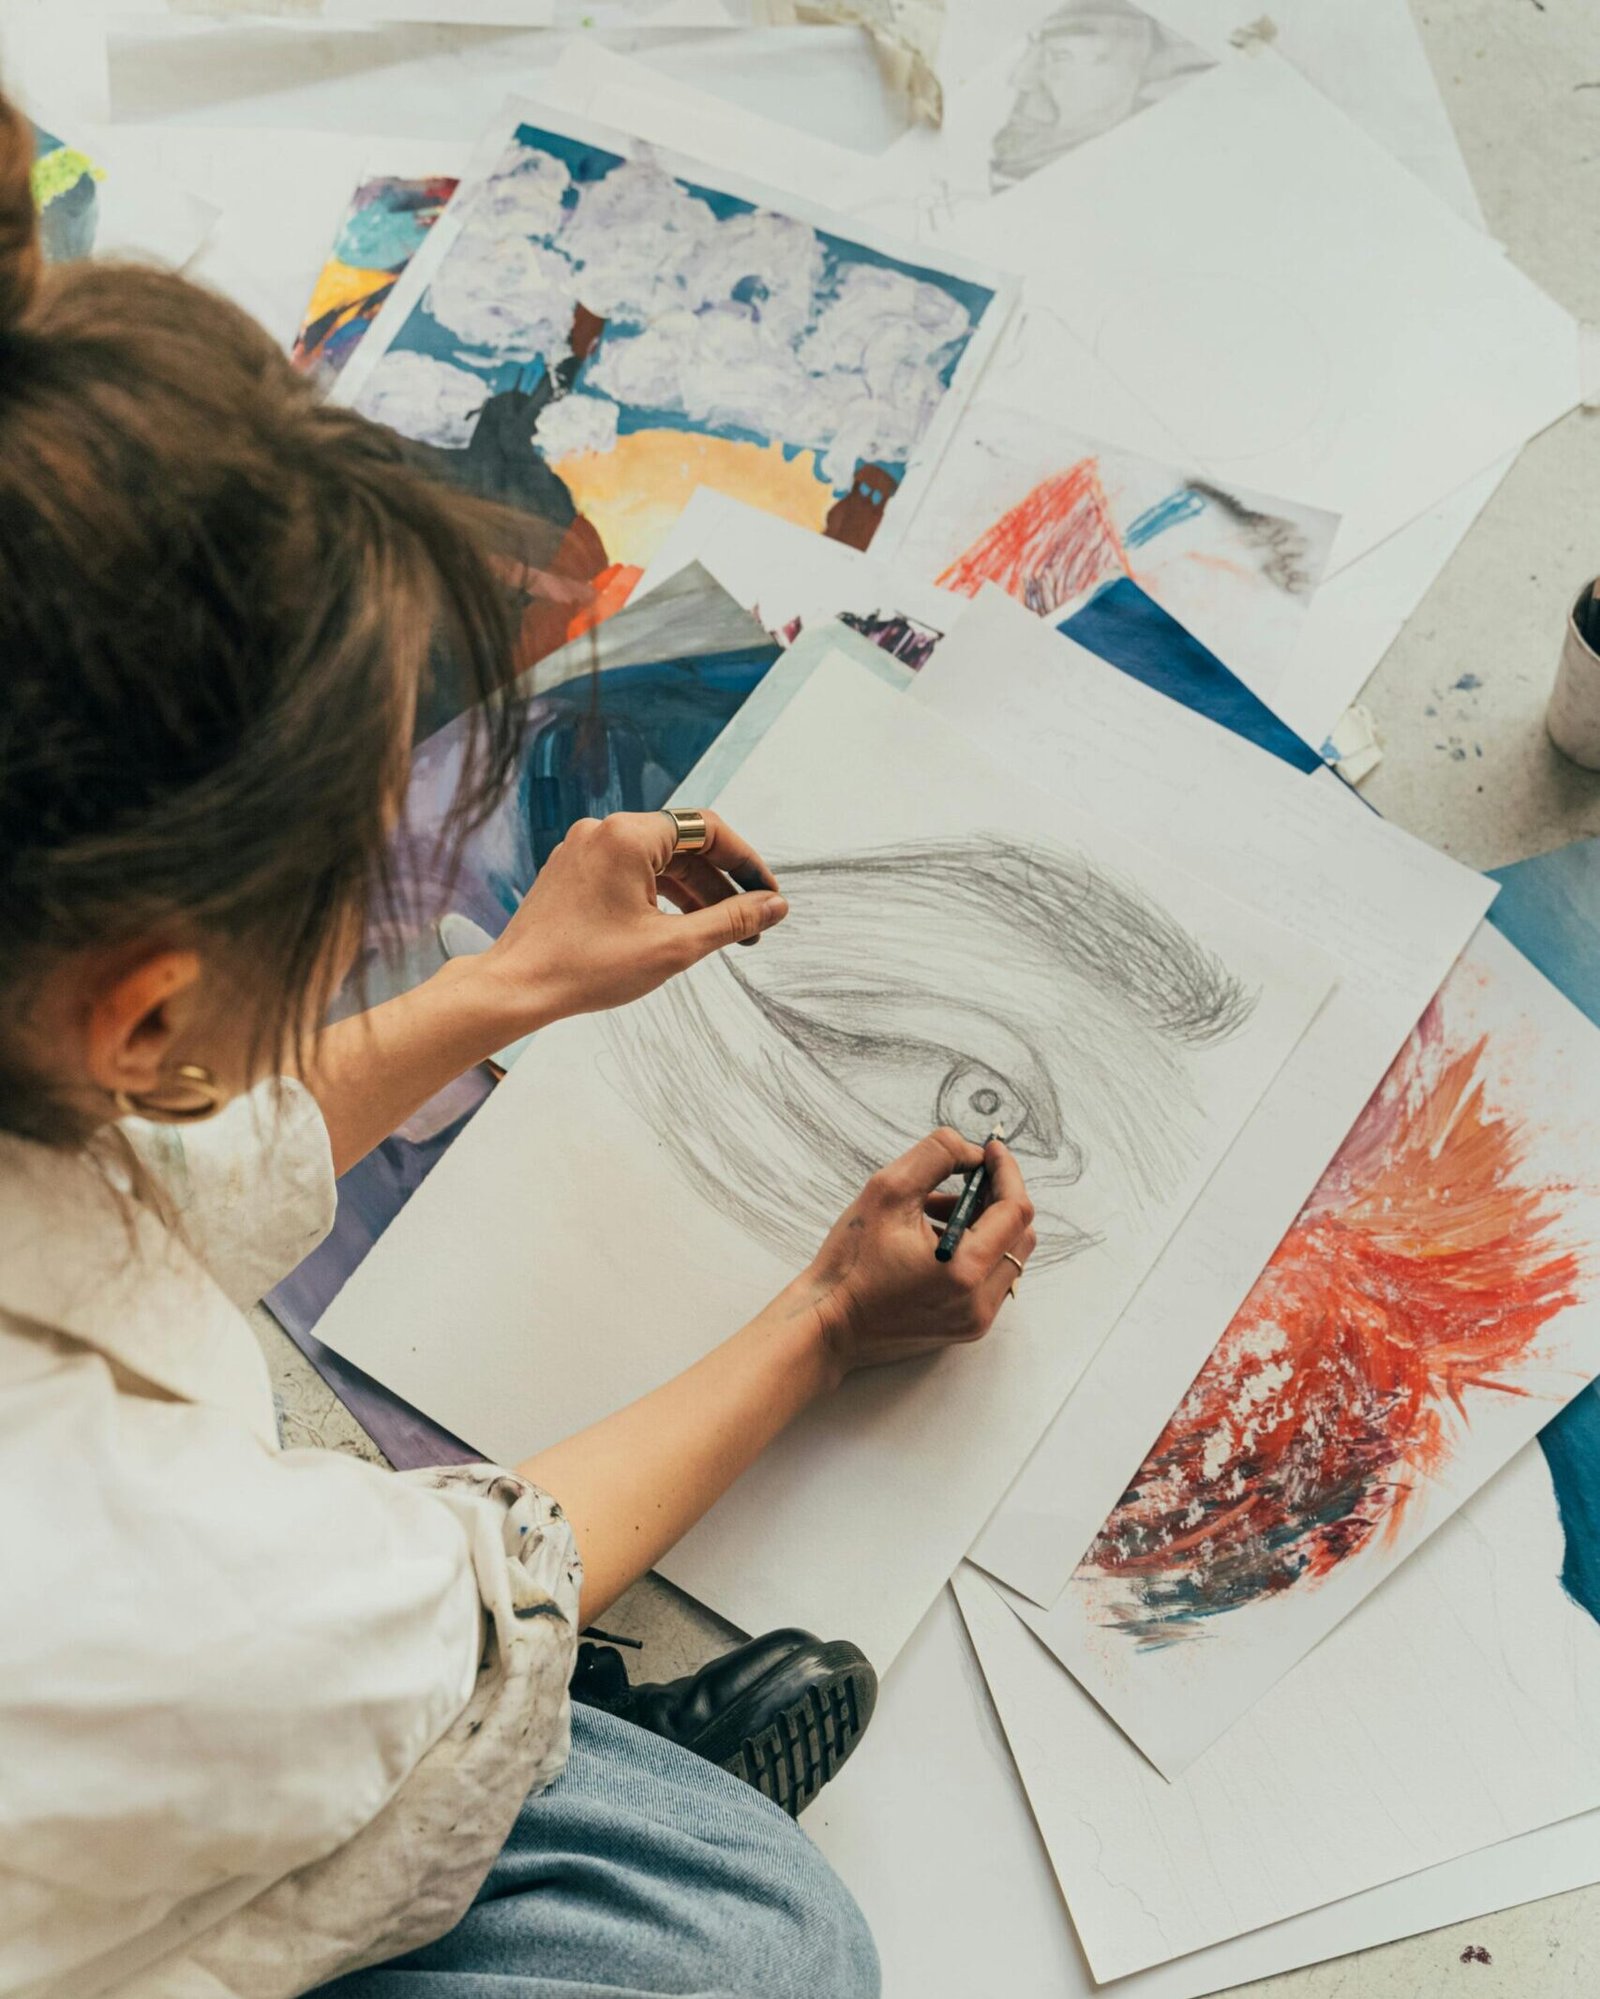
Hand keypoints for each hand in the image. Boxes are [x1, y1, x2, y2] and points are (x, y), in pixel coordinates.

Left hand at [476, 810, 786, 1031]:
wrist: (516, 987)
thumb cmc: (587, 968)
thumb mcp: (674, 946)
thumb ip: (731, 920)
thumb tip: (774, 905)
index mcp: (629, 836)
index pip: (708, 830)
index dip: (745, 862)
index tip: (767, 896)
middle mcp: (603, 831)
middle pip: (683, 845)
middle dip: (720, 885)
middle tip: (749, 924)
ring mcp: (583, 850)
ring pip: (656, 861)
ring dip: (692, 893)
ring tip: (719, 933)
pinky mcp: (572, 872)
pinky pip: (628, 873)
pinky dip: (658, 895)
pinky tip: (675, 928)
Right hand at [789, 1129, 1036, 1378]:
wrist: (827, 1327)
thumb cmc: (850, 1263)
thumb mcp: (886, 1191)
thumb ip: (936, 1156)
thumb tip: (973, 1153)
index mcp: (965, 1269)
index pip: (1015, 1211)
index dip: (1007, 1172)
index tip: (989, 1150)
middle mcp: (979, 1301)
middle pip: (1020, 1234)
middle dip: (997, 1198)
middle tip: (963, 1178)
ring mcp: (976, 1319)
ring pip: (1007, 1256)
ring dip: (984, 1224)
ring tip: (933, 1210)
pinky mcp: (966, 1327)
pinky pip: (990, 1279)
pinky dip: (975, 1251)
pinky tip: (934, 1239)